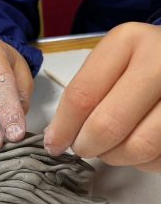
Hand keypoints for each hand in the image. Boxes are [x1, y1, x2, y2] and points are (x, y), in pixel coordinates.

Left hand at [44, 22, 160, 172]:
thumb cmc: (137, 62)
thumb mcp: (108, 64)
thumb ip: (82, 95)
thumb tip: (56, 136)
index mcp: (127, 43)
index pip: (82, 96)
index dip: (62, 128)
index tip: (53, 144)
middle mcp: (159, 62)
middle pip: (106, 125)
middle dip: (86, 146)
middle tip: (82, 147)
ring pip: (137, 147)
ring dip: (114, 156)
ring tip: (110, 146)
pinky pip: (158, 156)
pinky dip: (140, 160)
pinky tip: (134, 143)